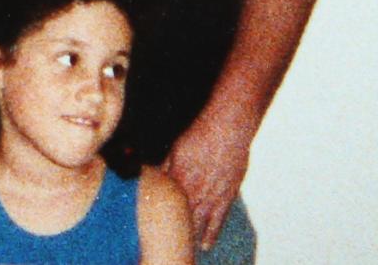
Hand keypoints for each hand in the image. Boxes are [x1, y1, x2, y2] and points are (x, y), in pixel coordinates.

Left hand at [163, 109, 252, 250]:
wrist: (227, 128)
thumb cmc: (200, 133)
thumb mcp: (176, 147)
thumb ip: (164, 166)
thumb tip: (150, 174)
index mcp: (177, 176)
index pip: (164, 202)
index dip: (157, 216)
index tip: (150, 227)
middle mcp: (193, 189)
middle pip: (180, 217)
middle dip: (172, 230)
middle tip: (164, 242)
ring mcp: (211, 195)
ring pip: (197, 223)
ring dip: (190, 236)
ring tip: (183, 249)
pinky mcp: (226, 197)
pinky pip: (218, 221)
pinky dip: (211, 234)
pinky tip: (205, 246)